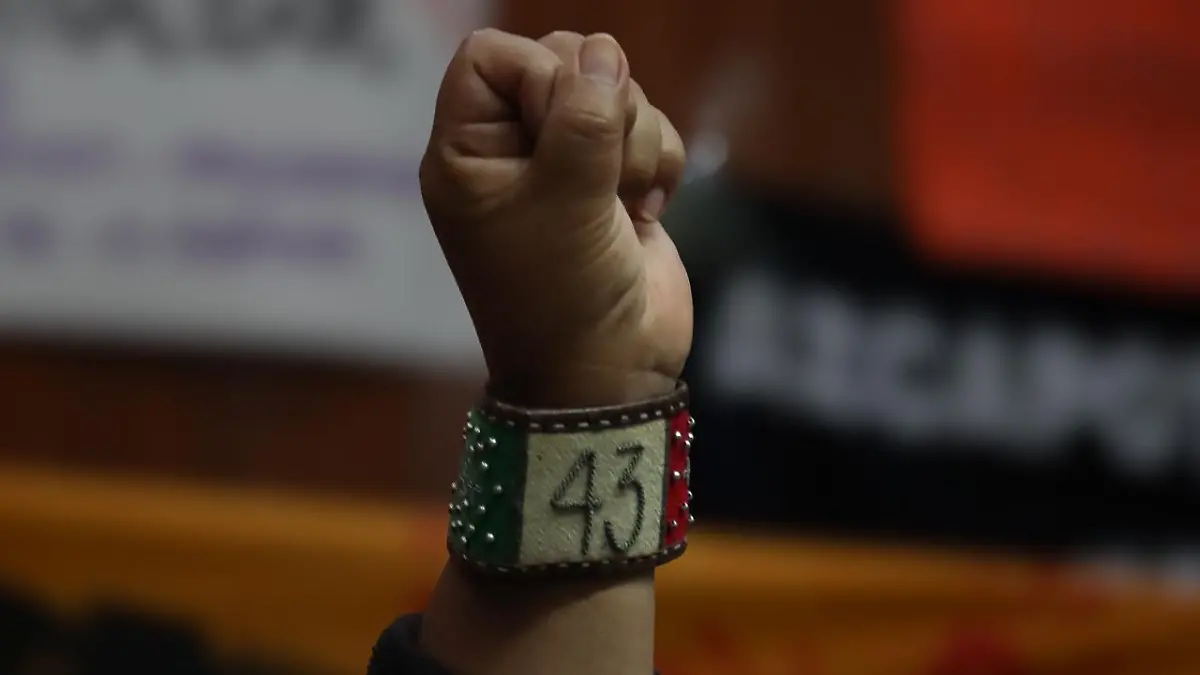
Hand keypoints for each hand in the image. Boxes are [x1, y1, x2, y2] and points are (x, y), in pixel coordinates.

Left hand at [421, 30, 691, 406]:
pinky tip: (644, 215)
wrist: (611, 375)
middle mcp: (513, 152)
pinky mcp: (618, 184)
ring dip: (635, 143)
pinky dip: (659, 165)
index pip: (491, 55)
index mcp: (469, 153)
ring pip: (615, 93)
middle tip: (598, 168)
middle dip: (599, 105)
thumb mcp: (563, 200)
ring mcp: (567, 167)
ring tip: (623, 204)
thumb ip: (583, 116)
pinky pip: (651, 130)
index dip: (538, 73)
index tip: (561, 126)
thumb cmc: (564, 296)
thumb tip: (605, 54)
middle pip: (561, 61)